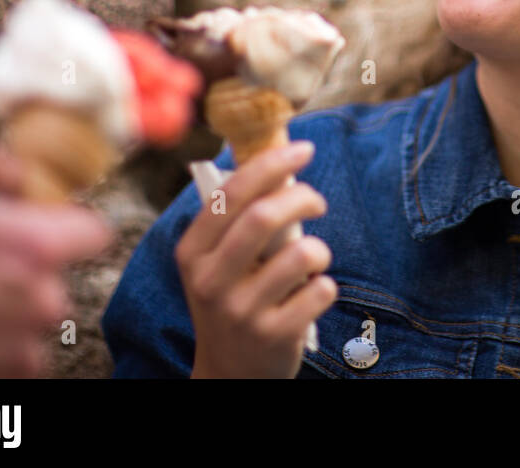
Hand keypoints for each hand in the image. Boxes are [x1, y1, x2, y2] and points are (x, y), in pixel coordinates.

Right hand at [178, 141, 336, 377]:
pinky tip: (312, 294)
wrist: (230, 372)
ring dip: (319, 249)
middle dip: (303, 197)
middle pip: (264, 216)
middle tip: (317, 201)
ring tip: (312, 259)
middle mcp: (210, 280)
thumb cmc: (234, 298)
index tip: (304, 148)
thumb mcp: (218, 262)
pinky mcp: (273, 335)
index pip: (230, 193)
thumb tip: (279, 159)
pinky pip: (320, 291)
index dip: (271, 164)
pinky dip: (326, 285)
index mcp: (193, 251)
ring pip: (301, 253)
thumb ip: (240, 218)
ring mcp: (240, 311)